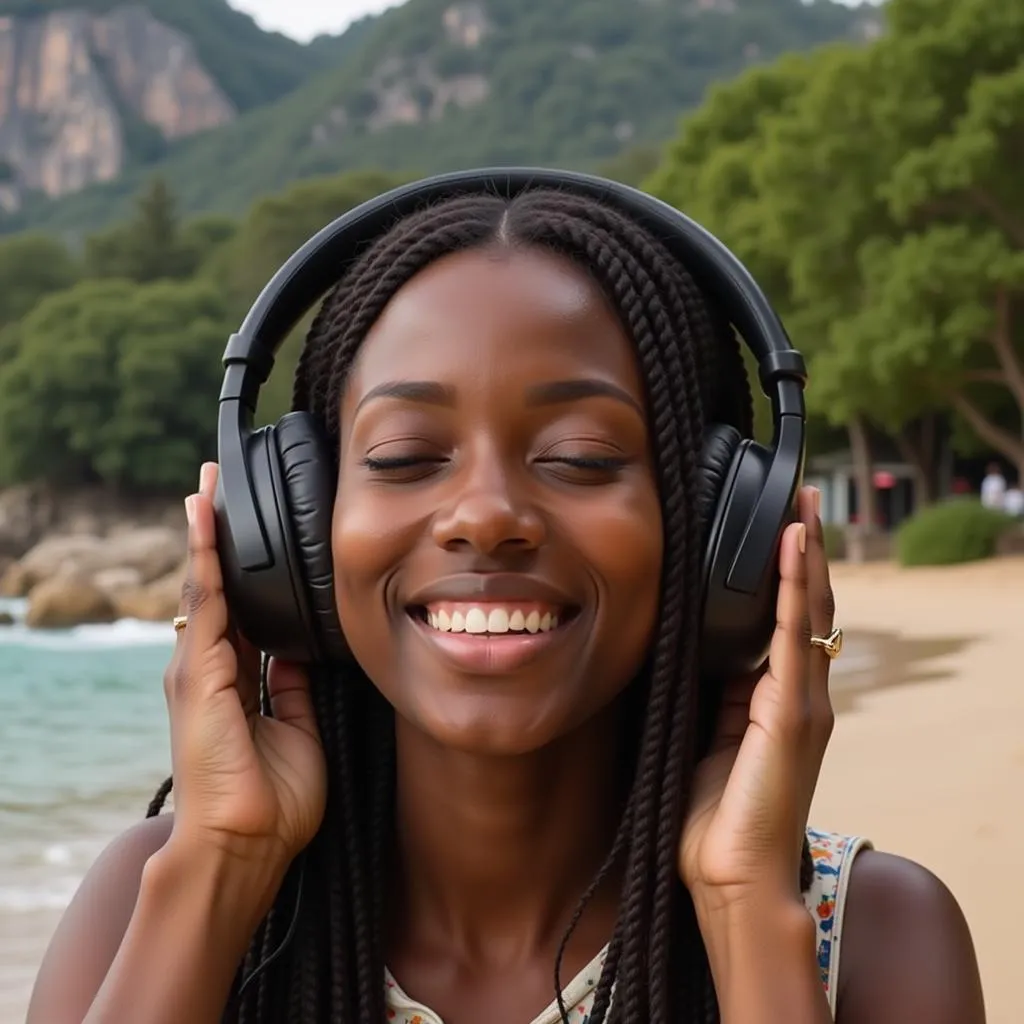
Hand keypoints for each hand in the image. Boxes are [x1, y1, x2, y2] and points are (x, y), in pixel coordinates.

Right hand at [163, 462, 326, 866]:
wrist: (246, 846)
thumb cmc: (272, 801)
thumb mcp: (297, 728)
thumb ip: (291, 688)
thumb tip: (296, 652)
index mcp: (232, 683)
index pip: (236, 610)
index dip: (238, 570)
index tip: (244, 530)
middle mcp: (208, 669)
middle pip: (214, 589)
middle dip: (215, 538)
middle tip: (216, 486)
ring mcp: (197, 669)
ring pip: (204, 586)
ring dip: (206, 534)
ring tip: (207, 487)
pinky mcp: (198, 672)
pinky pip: (206, 602)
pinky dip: (205, 557)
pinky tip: (206, 520)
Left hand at [679, 486, 834, 913]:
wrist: (733, 878)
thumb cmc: (715, 817)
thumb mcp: (704, 738)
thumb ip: (708, 694)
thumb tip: (684, 649)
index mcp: (776, 699)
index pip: (785, 621)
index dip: (785, 573)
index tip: (777, 526)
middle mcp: (800, 694)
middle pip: (806, 605)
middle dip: (803, 550)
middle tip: (798, 497)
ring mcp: (803, 702)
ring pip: (808, 610)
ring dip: (804, 553)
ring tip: (801, 505)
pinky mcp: (793, 713)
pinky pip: (794, 635)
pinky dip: (795, 586)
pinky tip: (793, 545)